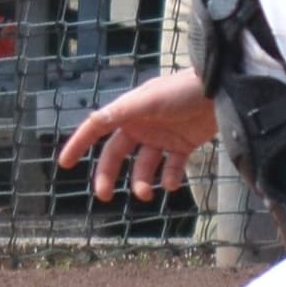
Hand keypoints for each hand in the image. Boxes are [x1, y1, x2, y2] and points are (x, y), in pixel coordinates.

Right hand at [55, 68, 219, 202]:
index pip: (97, 128)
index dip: (79, 144)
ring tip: (147, 194)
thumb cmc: (182, 90)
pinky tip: (171, 184)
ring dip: (141, 182)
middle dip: (107, 175)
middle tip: (104, 196)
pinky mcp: (182, 145)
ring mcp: (162, 137)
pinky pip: (170, 168)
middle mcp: (142, 125)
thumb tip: (94, 120)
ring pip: (143, 166)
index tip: (64, 163)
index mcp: (129, 111)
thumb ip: (123, 111)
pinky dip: (169, 179)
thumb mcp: (150, 99)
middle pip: (116, 154)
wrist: (221, 90)